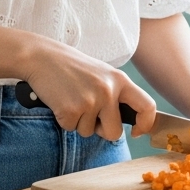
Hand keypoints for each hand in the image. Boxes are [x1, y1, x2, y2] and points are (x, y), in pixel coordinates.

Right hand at [22, 39, 155, 141]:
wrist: (41, 56)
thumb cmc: (71, 67)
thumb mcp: (101, 74)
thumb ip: (116, 93)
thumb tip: (131, 121)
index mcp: (120, 80)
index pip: (147, 106)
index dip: (145, 124)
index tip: (136, 131)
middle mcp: (108, 91)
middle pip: (115, 132)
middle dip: (102, 130)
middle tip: (88, 113)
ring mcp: (90, 101)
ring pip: (89, 132)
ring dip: (79, 122)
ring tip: (71, 98)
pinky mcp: (71, 110)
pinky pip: (71, 129)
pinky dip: (64, 120)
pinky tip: (61, 101)